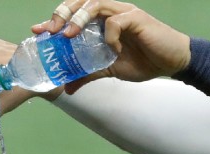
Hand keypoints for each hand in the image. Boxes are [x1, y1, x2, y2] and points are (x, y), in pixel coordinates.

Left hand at [35, 0, 190, 90]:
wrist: (171, 63)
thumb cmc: (143, 61)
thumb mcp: (109, 70)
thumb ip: (88, 75)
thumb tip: (66, 88)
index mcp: (101, 22)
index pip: (74, 13)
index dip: (55, 18)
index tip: (37, 30)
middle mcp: (110, 12)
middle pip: (81, 0)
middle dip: (62, 13)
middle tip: (51, 31)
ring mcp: (123, 13)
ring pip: (95, 3)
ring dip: (79, 18)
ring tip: (69, 35)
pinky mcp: (137, 18)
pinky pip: (115, 21)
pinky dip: (108, 35)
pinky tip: (112, 50)